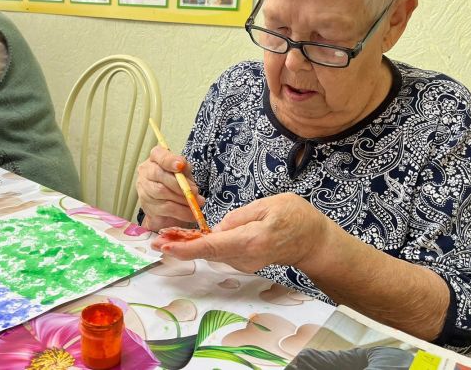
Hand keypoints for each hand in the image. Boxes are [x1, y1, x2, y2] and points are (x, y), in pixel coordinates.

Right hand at [136, 145, 204, 231]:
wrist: (169, 203)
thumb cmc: (177, 182)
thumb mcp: (184, 172)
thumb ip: (184, 168)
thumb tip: (183, 166)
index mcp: (155, 158)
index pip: (158, 154)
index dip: (169, 160)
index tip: (180, 165)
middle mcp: (146, 171)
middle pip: (158, 174)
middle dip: (179, 184)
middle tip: (195, 191)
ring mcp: (144, 188)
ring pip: (161, 192)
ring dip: (182, 199)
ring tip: (195, 203)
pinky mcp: (147, 205)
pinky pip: (165, 208)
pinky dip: (181, 211)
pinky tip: (190, 213)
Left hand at [151, 193, 330, 272]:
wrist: (313, 241)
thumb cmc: (295, 217)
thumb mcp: (269, 205)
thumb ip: (240, 217)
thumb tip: (217, 229)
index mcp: (250, 241)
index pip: (212, 246)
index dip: (186, 248)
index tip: (166, 247)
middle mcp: (245, 257)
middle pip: (208, 253)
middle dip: (181, 246)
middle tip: (157, 239)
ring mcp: (246, 263)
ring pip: (212, 253)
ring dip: (190, 246)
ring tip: (168, 237)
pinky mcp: (245, 262)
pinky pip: (220, 253)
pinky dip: (204, 247)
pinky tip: (190, 240)